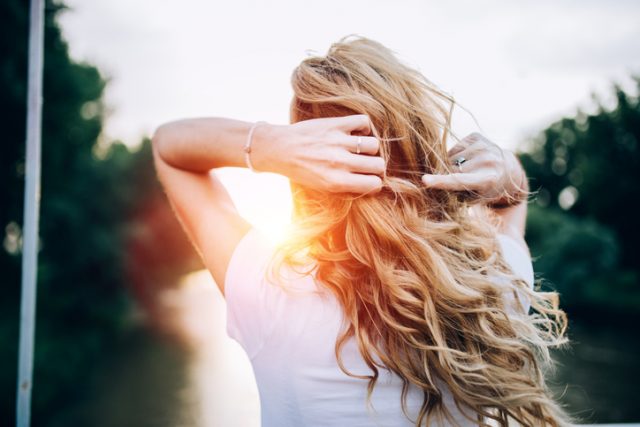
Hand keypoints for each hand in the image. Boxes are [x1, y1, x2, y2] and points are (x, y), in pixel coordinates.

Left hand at [262, 114, 385, 193]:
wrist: (279, 149)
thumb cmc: (301, 171)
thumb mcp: (322, 187)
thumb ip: (346, 186)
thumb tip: (371, 183)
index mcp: (336, 182)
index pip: (373, 184)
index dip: (375, 182)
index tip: (370, 179)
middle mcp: (339, 163)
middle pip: (378, 165)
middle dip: (376, 166)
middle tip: (368, 164)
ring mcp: (338, 142)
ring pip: (374, 144)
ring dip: (371, 147)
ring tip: (361, 147)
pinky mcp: (335, 125)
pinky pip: (363, 122)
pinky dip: (364, 126)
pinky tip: (356, 132)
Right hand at [421, 133, 527, 205]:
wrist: (508, 170)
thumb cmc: (487, 190)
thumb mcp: (474, 199)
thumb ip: (453, 193)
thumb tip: (428, 181)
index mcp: (487, 180)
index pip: (459, 181)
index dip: (441, 181)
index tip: (425, 180)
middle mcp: (486, 160)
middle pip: (450, 168)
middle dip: (447, 174)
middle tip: (461, 179)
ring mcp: (482, 146)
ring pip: (450, 157)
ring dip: (452, 165)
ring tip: (467, 169)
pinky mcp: (477, 136)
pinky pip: (454, 148)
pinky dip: (455, 155)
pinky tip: (468, 159)